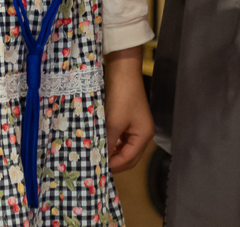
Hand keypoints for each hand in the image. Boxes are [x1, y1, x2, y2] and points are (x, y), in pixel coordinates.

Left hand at [102, 47, 152, 171]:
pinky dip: (111, 141)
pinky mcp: (127, 117)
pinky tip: (99, 142)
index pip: (129, 159)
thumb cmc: (121, 96)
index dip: (114, 166)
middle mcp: (142, 132)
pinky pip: (120, 136)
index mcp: (144, 135)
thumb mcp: (114, 122)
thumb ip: (108, 142)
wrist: (122, 70)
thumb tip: (99, 158)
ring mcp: (135, 125)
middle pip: (129, 155)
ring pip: (123, 146)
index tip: (97, 170)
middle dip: (114, 162)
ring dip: (111, 151)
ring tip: (95, 155)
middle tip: (96, 166)